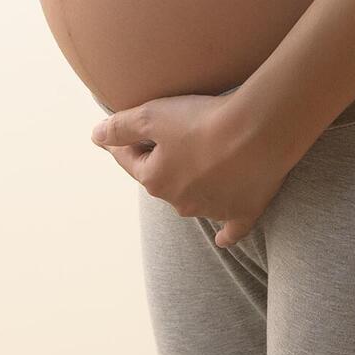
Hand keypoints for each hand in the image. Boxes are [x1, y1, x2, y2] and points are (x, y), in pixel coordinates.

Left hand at [91, 91, 301, 248]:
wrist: (259, 130)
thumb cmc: (203, 120)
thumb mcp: (152, 115)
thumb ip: (119, 127)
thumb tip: (96, 137)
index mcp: (155, 180)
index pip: (132, 160)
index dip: (129, 140)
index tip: (130, 127)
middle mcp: (180, 202)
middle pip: (164, 179)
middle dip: (165, 162)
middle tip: (178, 135)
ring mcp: (212, 210)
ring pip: (195, 199)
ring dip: (195, 184)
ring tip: (210, 156)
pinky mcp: (243, 212)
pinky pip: (231, 229)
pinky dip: (225, 232)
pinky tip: (221, 239)